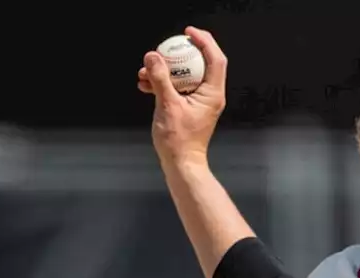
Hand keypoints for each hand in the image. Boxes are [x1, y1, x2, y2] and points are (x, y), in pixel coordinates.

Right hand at [138, 27, 227, 166]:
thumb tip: (153, 56)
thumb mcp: (167, 105)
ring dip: (164, 71)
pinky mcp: (188, 107)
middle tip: (164, 46)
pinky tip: (144, 85)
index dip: (204, 41)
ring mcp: (199, 101)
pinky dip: (162, 84)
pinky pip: (176, 87)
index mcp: (212, 93)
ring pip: (184, 76)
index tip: (188, 32)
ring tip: (144, 73)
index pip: (215, 59)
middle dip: (178, 54)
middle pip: (199, 64)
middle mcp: (209, 95)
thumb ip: (160, 79)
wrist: (181, 164)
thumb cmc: (179, 141)